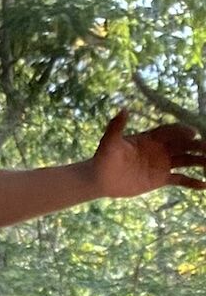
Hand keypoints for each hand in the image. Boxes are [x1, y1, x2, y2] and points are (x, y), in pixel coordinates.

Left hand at [88, 111, 205, 199]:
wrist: (101, 179)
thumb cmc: (104, 158)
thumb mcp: (109, 143)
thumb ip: (116, 127)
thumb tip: (123, 109)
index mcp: (151, 137)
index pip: (171, 132)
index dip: (182, 132)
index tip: (193, 134)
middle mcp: (161, 148)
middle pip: (184, 145)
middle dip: (198, 146)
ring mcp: (163, 163)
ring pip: (186, 160)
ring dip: (201, 162)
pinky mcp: (162, 178)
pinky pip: (180, 179)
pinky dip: (192, 182)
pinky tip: (204, 186)